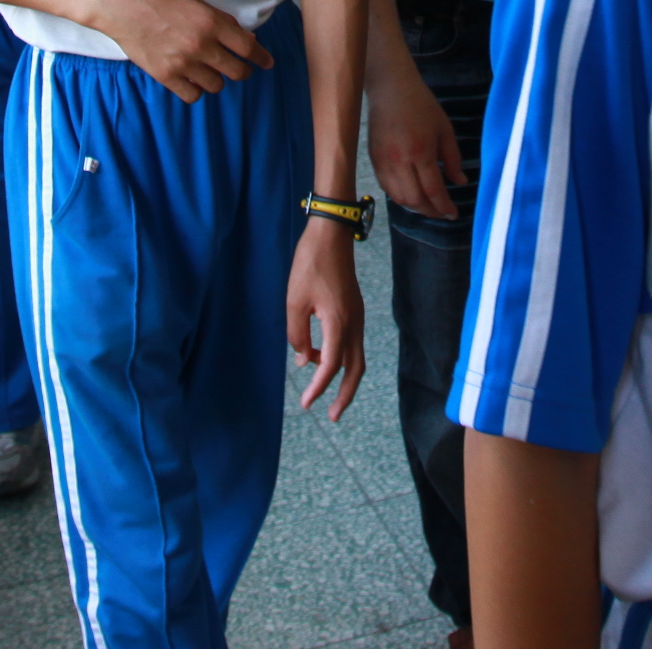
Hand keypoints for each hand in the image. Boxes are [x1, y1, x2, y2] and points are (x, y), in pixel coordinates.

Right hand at [83, 0, 272, 103]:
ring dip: (217, 79)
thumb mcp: (196, 3)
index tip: (267, 63)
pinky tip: (192, 80)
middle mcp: (200, 44)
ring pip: (216, 85)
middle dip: (243, 71)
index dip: (261, 57)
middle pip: (237, 71)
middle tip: (241, 69)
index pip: (248, 47)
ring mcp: (183, 62)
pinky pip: (193, 95)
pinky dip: (196, 90)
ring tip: (209, 71)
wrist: (122, 6)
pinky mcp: (165, 76)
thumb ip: (222, 22)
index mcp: (211, 22)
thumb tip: (247, 40)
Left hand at [287, 216, 363, 419]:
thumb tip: (305, 360)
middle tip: (331, 416)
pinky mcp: (354, 310)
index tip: (306, 403)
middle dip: (345, 396)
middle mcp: (354, 323)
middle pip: (355, 369)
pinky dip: (341, 358)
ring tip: (326, 393)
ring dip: (344, 379)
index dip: (319, 387)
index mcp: (339, 321)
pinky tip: (322, 359)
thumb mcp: (294, 301)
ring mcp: (357, 316)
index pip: (332, 365)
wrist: (331, 234)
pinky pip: (352, 343)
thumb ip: (298, 334)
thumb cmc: (310, 264)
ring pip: (357, 357)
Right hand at [367, 58, 465, 218]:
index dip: (444, 206)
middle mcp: (400, 161)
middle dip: (430, 211)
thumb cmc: (422, 105)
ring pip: (399, 198)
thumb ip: (453, 158)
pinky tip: (411, 195)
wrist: (391, 89)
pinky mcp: (374, 160)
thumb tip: (460, 182)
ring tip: (428, 206)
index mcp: (420, 152)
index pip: (433, 190)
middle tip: (442, 212)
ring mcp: (384, 162)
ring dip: (415, 207)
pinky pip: (387, 188)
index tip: (453, 214)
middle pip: (415, 200)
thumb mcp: (444, 129)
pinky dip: (400, 197)